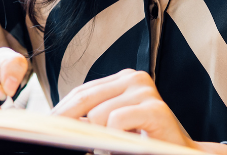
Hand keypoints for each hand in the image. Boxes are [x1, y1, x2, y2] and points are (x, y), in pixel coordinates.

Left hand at [51, 69, 199, 148]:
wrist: (182, 154)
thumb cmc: (145, 141)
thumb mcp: (114, 126)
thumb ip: (91, 118)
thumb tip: (55, 123)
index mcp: (123, 79)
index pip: (81, 92)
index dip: (61, 110)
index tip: (44, 126)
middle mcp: (134, 79)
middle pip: (84, 99)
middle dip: (66, 122)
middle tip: (56, 139)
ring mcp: (146, 91)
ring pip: (98, 114)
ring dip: (98, 138)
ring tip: (108, 147)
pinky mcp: (155, 109)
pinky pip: (116, 122)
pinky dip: (113, 139)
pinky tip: (120, 146)